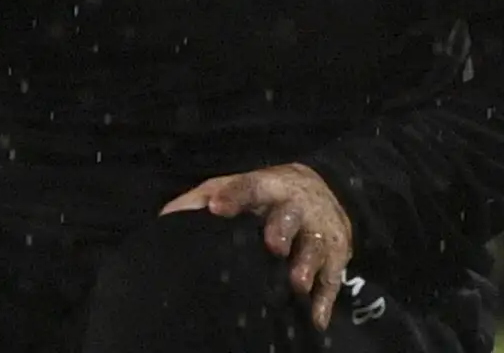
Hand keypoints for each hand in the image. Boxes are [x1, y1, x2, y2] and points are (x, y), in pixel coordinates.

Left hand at [160, 163, 353, 330]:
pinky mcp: (337, 256)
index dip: (234, 196)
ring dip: (307, 264)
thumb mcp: (238, 185)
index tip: (216, 207)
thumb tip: (166, 218)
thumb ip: (203, 198)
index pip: (250, 186)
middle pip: (290, 216)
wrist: (328, 190)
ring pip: (315, 247)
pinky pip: (332, 280)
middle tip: (273, 245)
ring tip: (297, 282)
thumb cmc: (268, 195)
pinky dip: (325, 299)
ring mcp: (320, 231)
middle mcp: (297, 207)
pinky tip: (315, 318)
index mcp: (269, 187)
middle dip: (282, 228)